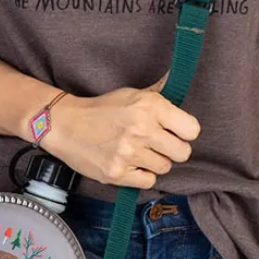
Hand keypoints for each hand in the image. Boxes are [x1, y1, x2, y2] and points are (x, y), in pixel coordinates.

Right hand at [40, 70, 199, 188]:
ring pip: (165, 168)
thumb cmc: (102, 108)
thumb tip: (179, 76)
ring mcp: (129, 153)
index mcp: (149, 106)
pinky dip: (141, 175)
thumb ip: (159, 93)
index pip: (192, 129)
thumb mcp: (133, 94)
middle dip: (173, 149)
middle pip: (183, 153)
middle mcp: (142, 130)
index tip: (175, 130)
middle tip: (158, 143)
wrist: (67, 125)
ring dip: (155, 161)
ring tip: (138, 151)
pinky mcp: (118, 173)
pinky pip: (148, 181)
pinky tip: (130, 163)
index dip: (185, 131)